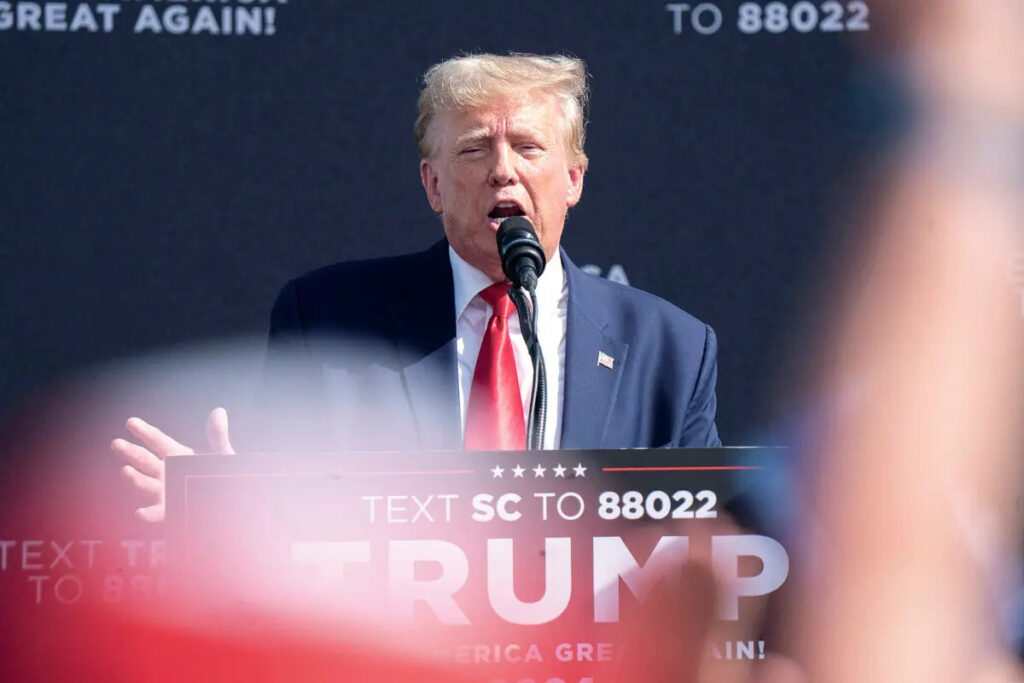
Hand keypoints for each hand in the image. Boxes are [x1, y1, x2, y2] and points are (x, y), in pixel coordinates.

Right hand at [111, 407, 234, 521]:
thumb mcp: (222, 454)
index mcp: (178, 455)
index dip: (144, 432)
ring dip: (135, 479)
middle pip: (145, 460)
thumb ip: (217, 436)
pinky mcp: (171, 510)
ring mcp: (166, 492)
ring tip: (125, 471)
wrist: (232, 501)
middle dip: (131, 452)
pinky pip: (157, 513)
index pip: (157, 441)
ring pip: (146, 484)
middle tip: (116, 444)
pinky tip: (139, 512)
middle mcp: (167, 472)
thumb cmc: (223, 475)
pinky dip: (147, 514)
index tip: (130, 422)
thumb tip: (218, 412)